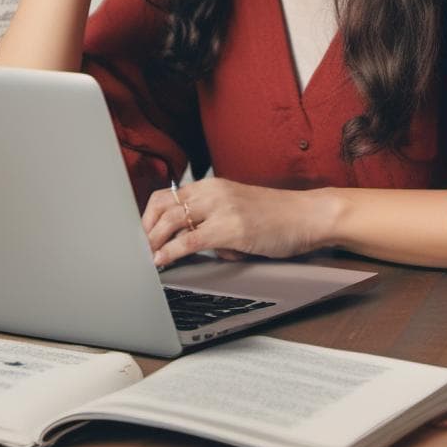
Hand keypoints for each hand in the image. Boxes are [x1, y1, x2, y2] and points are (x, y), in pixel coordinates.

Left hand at [142, 177, 332, 267]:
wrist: (307, 216)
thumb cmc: (277, 216)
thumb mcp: (237, 211)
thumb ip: (211, 221)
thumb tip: (188, 243)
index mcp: (213, 185)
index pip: (167, 195)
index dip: (148, 217)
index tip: (142, 235)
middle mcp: (214, 191)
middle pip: (163, 206)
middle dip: (145, 230)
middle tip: (138, 250)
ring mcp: (223, 208)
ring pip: (172, 221)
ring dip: (153, 241)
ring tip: (147, 258)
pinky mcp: (232, 228)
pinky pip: (191, 240)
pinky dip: (171, 252)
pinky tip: (163, 261)